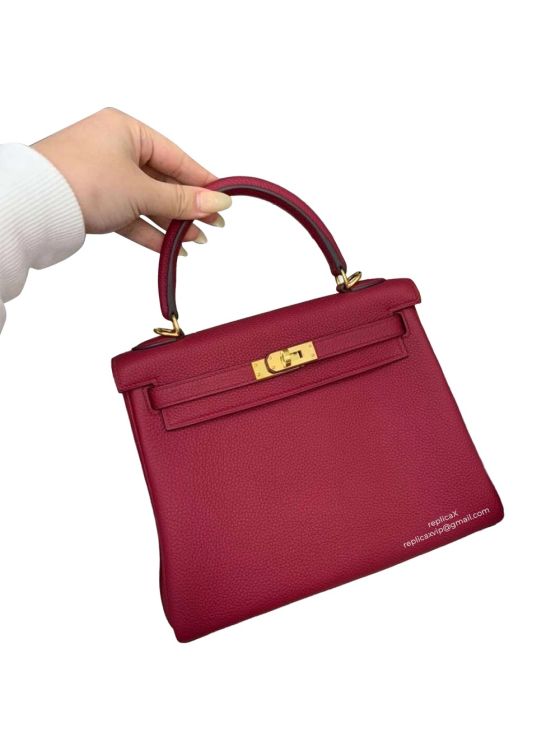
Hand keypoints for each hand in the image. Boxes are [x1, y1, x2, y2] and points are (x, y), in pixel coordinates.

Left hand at [31, 107, 230, 252]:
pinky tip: (170, 247)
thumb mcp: (143, 191)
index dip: (202, 180)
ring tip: (194, 241)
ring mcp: (102, 175)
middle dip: (188, 207)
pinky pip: (129, 215)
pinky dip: (149, 230)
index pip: (176, 156)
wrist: (34, 206)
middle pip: (162, 180)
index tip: (223, 199)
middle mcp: (113, 148)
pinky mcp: (93, 200)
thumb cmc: (83, 180)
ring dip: (171, 223)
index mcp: (125, 129)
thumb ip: (183, 201)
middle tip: (213, 226)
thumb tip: (219, 202)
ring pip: (146, 200)